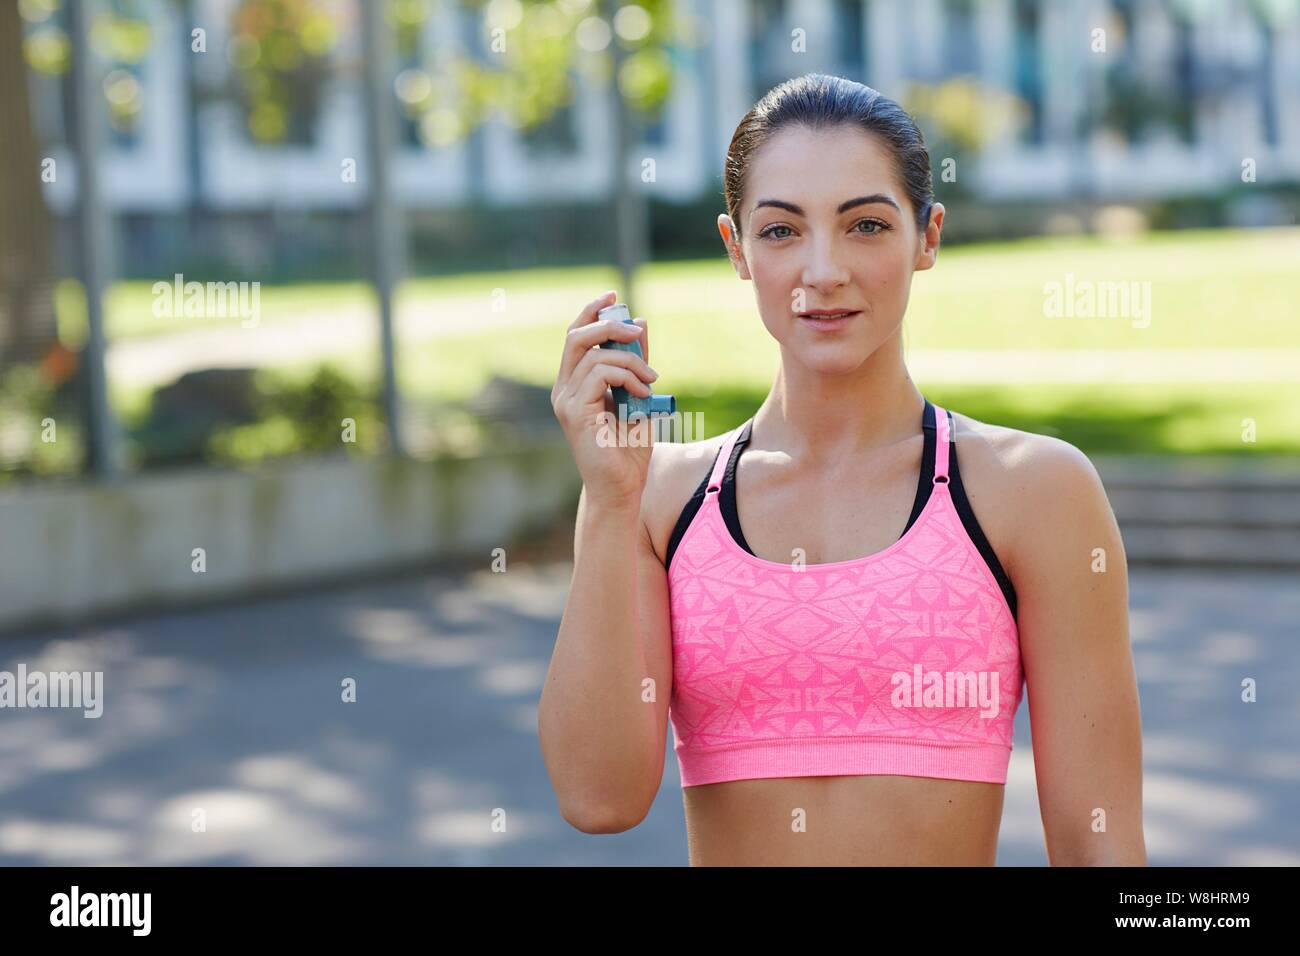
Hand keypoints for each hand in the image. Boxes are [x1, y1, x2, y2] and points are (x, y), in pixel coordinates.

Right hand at [551, 291, 658, 507]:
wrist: (623, 487)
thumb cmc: (629, 448)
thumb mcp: (638, 394)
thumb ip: (636, 362)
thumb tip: (640, 322)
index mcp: (574, 383)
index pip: (575, 336)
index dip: (591, 311)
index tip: (614, 296)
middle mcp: (564, 389)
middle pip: (576, 336)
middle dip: (608, 325)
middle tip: (636, 329)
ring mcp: (566, 401)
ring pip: (595, 356)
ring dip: (630, 361)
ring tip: (650, 380)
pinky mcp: (575, 412)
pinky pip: (599, 374)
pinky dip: (626, 376)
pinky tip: (642, 392)